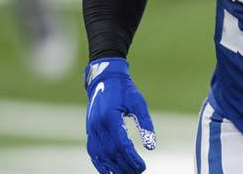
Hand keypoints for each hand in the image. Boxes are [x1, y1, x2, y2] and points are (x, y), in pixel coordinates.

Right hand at [85, 58, 155, 172]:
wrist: (105, 79)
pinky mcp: (90, 131)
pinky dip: (100, 164)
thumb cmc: (124, 90)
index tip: (143, 166)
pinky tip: (109, 172)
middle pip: (111, 153)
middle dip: (125, 166)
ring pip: (101, 155)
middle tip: (138, 172)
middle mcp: (98, 125)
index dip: (132, 158)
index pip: (121, 145)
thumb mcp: (138, 103)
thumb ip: (145, 123)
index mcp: (110, 118)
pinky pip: (93, 151)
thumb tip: (151, 146)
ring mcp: (92, 129)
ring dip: (113, 168)